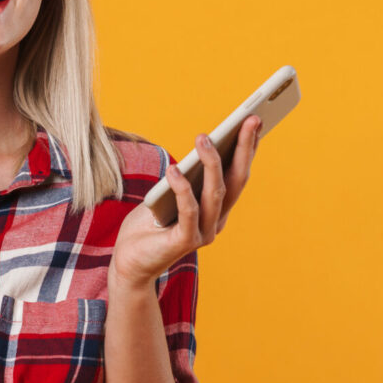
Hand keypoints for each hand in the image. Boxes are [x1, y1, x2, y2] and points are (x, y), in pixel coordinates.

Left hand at [109, 115, 261, 287]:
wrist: (129, 264)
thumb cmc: (147, 225)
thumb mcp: (166, 193)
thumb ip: (184, 176)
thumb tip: (199, 146)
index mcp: (216, 209)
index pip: (237, 174)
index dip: (248, 148)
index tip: (254, 120)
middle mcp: (216, 221)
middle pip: (235, 180)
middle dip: (243, 148)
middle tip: (248, 119)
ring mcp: (203, 233)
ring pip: (215, 193)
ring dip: (211, 163)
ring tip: (203, 137)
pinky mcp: (184, 242)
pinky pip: (188, 211)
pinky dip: (182, 189)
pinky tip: (174, 169)